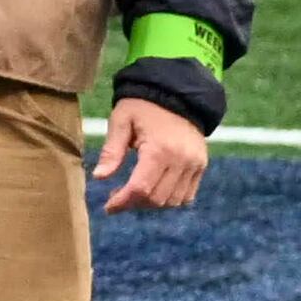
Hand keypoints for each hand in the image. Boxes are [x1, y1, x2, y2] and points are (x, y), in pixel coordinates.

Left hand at [92, 95, 207, 212]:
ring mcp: (194, 164)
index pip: (140, 188)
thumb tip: (99, 177)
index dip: (122, 202)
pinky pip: (187, 196)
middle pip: (156, 199)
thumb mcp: (122, 121)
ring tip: (135, 192)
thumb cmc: (143, 106)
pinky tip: (155, 189)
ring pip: (172, 201)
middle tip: (118, 196)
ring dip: (151, 204)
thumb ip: (111, 151)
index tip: (108, 207)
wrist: (177, 93)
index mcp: (159, 149)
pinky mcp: (201, 165)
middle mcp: (181, 160)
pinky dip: (170, 199)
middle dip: (134, 203)